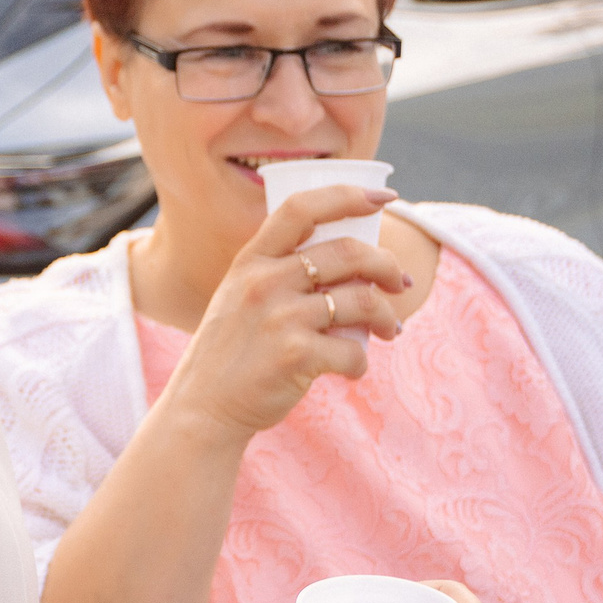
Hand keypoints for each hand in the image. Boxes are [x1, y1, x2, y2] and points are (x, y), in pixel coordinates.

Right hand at [159, 184, 410, 446]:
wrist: (202, 407)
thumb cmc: (231, 351)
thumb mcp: (240, 296)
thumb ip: (280, 273)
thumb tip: (354, 261)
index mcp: (251, 260)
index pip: (301, 208)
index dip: (348, 196)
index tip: (383, 198)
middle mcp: (264, 282)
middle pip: (348, 252)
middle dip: (387, 265)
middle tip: (400, 282)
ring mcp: (280, 318)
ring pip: (362, 301)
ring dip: (388, 317)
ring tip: (391, 330)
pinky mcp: (295, 356)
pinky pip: (353, 351)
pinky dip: (362, 362)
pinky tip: (353, 369)